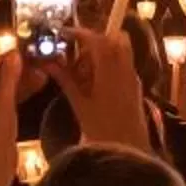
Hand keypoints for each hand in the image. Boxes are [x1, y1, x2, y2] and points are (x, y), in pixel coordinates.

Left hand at [0, 49, 22, 185]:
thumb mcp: (3, 103)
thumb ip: (9, 77)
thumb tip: (14, 55)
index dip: (6, 59)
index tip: (25, 50)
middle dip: (14, 72)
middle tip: (35, 62)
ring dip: (16, 84)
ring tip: (39, 75)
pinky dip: (12, 97)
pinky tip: (32, 88)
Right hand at [52, 28, 150, 151]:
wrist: (130, 153)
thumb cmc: (103, 131)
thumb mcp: (80, 105)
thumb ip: (65, 80)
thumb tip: (49, 63)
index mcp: (111, 71)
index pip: (97, 39)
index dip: (80, 33)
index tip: (64, 34)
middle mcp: (126, 69)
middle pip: (113, 39)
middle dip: (93, 41)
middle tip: (75, 56)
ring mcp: (133, 78)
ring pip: (120, 52)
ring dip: (102, 53)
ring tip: (82, 74)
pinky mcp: (136, 88)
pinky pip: (123, 66)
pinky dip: (109, 66)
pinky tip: (94, 85)